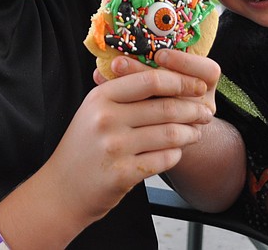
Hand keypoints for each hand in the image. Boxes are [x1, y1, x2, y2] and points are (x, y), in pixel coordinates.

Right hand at [49, 58, 213, 223]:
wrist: (61, 189)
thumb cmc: (84, 146)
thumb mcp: (94, 110)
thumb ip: (124, 94)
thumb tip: (169, 78)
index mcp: (101, 96)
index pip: (150, 81)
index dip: (180, 81)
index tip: (197, 86)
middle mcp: (106, 118)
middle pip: (165, 108)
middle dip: (192, 110)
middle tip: (206, 113)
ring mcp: (113, 147)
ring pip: (169, 134)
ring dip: (189, 133)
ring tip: (196, 132)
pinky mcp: (122, 174)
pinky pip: (163, 159)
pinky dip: (176, 154)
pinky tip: (177, 152)